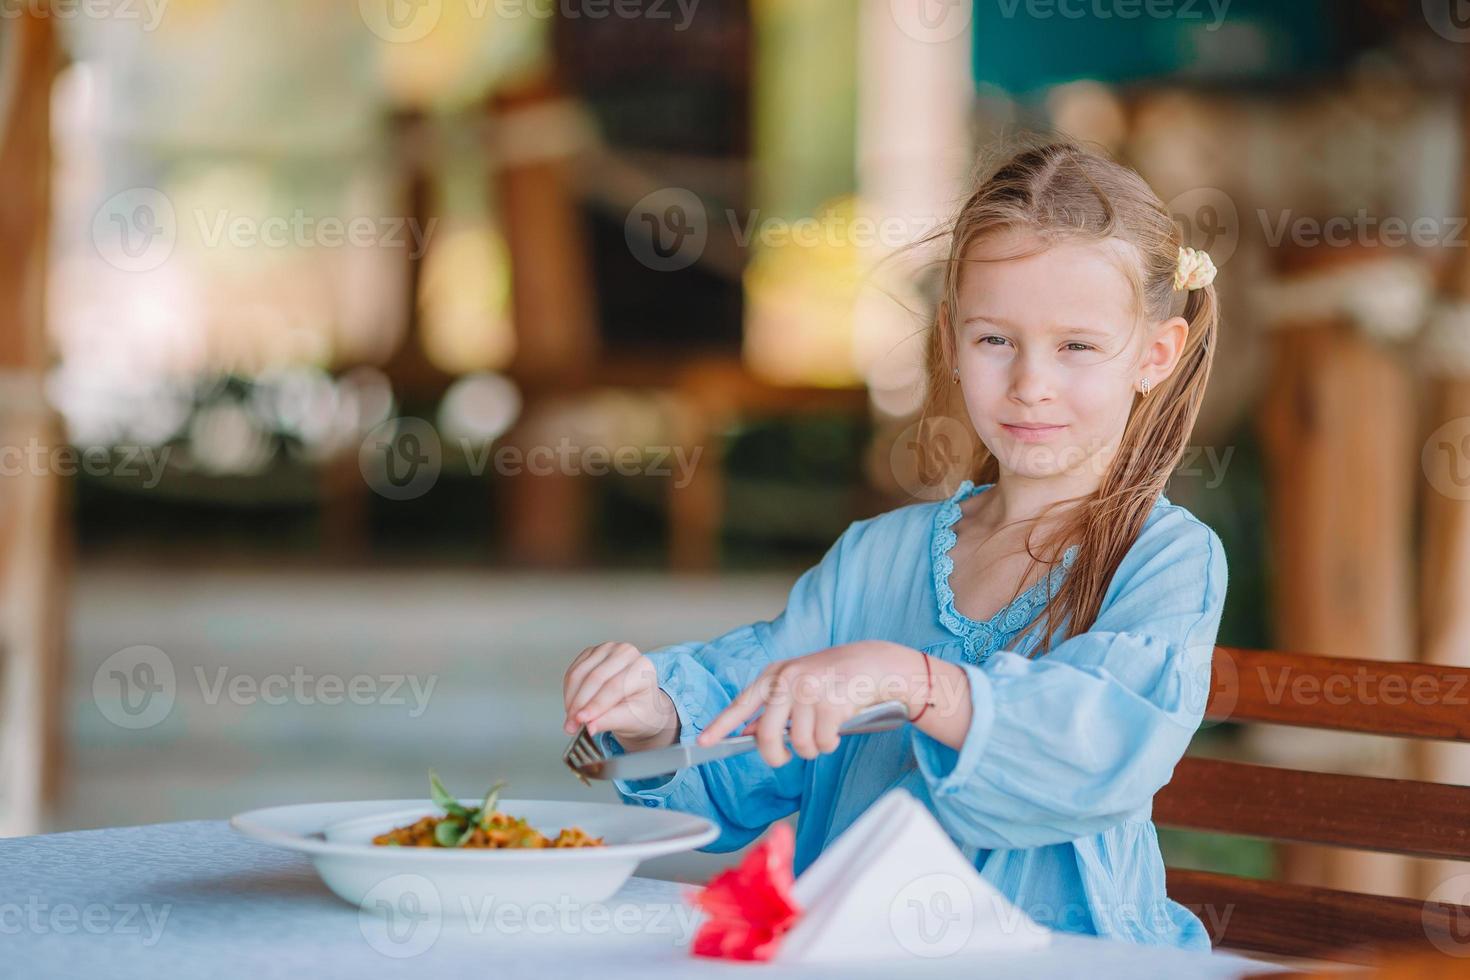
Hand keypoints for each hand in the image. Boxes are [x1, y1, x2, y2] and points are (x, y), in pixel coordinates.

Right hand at [562, 642, 678, 750]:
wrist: (639, 703)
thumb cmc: (641, 711)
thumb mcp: (631, 720)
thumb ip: (611, 721)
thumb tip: (590, 725)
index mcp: (642, 667)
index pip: (615, 686)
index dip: (595, 705)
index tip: (582, 721)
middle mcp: (626, 653)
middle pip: (595, 678)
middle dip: (579, 705)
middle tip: (572, 725)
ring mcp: (607, 649)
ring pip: (580, 674)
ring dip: (571, 699)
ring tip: (570, 720)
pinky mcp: (591, 652)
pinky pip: (573, 671)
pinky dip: (568, 691)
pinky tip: (571, 706)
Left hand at [695, 641, 923, 767]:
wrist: (873, 663)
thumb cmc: (832, 677)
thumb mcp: (796, 684)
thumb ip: (772, 706)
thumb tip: (747, 734)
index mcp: (774, 675)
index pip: (741, 704)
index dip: (720, 726)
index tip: (703, 743)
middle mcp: (787, 680)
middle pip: (766, 735)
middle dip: (775, 756)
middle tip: (784, 758)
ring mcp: (809, 690)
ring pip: (798, 744)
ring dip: (811, 749)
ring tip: (821, 735)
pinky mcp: (832, 703)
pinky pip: (822, 743)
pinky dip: (829, 744)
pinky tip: (836, 730)